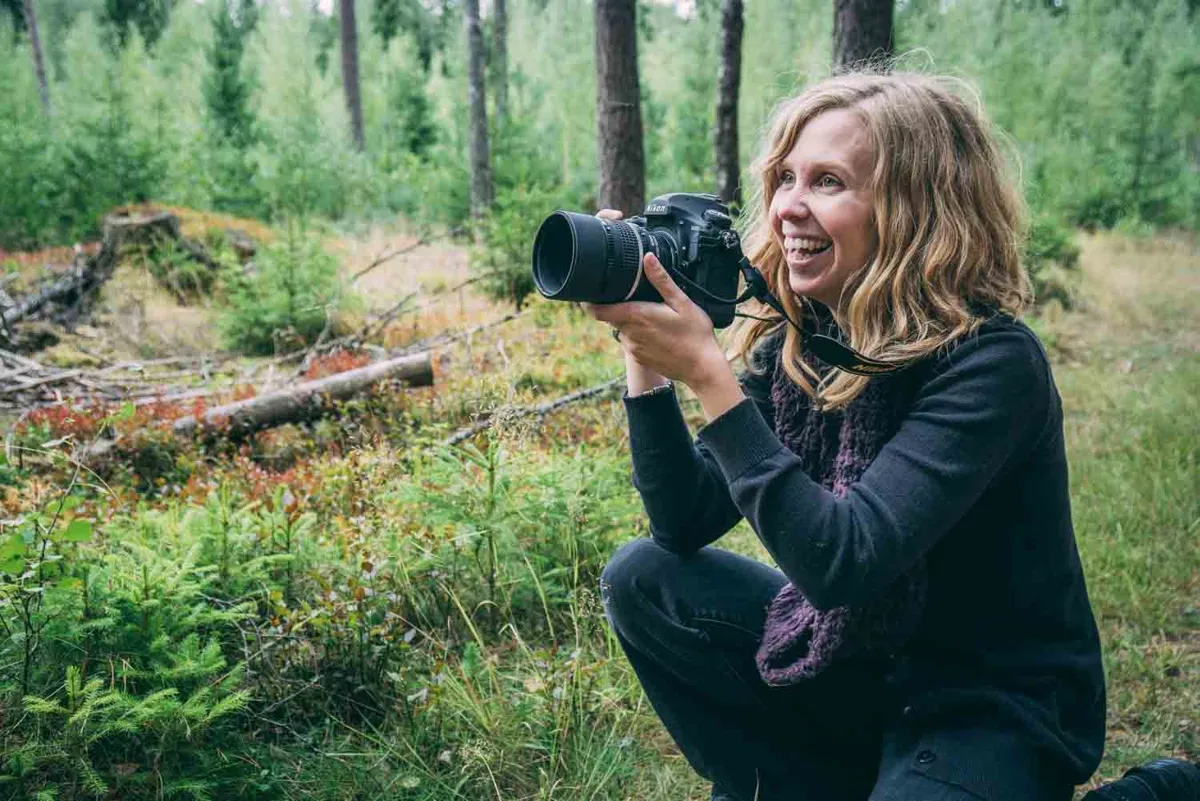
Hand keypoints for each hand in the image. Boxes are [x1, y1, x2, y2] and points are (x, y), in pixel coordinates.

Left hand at [581, 243, 728, 389]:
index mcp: (637, 316)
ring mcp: (634, 348)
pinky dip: (638, 334)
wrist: (702, 368)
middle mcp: (630, 334)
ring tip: (650, 314)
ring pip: (622, 329)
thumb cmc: (695, 334)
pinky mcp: (640, 359)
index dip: (589, 303)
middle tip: (630, 296)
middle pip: (610, 317)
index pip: (599, 311)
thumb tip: (647, 258)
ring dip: (629, 321)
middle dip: (616, 306)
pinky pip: (631, 342)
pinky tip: (657, 332)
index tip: (590, 293)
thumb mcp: (682, 302)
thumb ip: (662, 280)